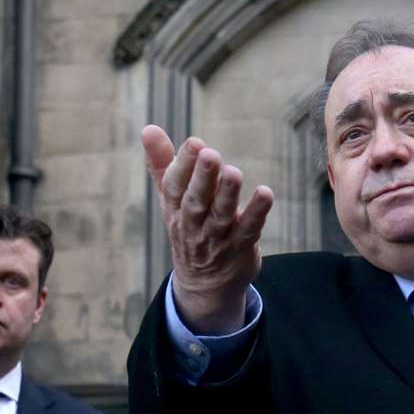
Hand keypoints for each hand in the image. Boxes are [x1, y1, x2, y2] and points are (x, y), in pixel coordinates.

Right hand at [142, 126, 273, 334]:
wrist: (204, 285)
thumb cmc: (188, 228)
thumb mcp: (171, 199)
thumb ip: (162, 163)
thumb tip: (148, 128)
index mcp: (174, 209)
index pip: (174, 186)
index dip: (183, 164)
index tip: (194, 143)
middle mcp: (193, 224)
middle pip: (196, 201)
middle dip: (202, 178)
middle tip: (210, 155)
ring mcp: (217, 238)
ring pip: (221, 216)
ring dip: (227, 194)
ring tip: (233, 172)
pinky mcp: (240, 247)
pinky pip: (249, 229)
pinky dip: (257, 212)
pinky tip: (265, 194)